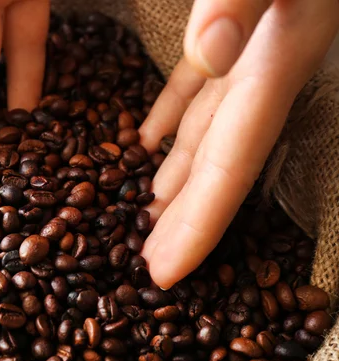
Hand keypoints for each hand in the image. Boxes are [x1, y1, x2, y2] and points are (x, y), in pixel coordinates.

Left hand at [140, 0, 338, 289]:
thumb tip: (210, 52)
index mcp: (271, 61)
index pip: (230, 166)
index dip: (199, 226)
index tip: (164, 272)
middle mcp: (260, 65)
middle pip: (217, 163)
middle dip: (185, 220)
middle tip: (151, 265)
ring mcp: (247, 49)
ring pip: (206, 131)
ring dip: (178, 178)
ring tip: (149, 215)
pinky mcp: (231, 26)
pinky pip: (197, 87)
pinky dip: (173, 118)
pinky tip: (150, 140)